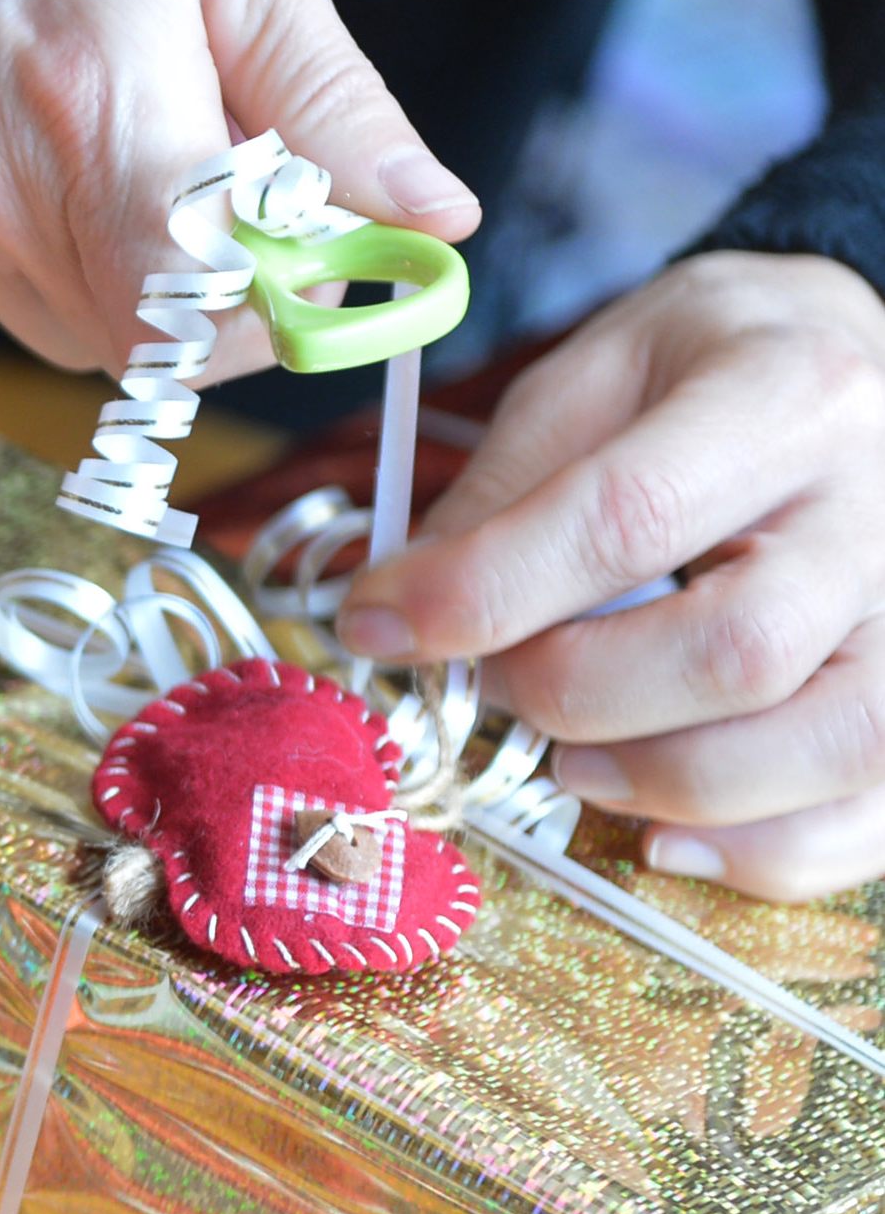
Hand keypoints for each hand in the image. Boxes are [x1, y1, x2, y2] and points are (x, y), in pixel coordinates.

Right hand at [0, 0, 477, 378]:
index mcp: (95, 93)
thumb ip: (330, 95)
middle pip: (132, 339)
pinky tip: (45, 120)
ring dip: (125, 270)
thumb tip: (429, 216)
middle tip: (238, 185)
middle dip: (210, 292)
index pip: (193, 314)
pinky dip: (44, 232)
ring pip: (58, 323)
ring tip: (137, 137)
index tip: (313, 252)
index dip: (269, 315)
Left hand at [338, 253, 884, 901]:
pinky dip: (763, 854)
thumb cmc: (710, 369)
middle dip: (576, 694)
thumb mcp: (594, 376)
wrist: (851, 358)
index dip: (484, 592)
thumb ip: (506, 491)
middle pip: (733, 651)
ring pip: (823, 745)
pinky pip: (873, 811)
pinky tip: (665, 833)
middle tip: (502, 687)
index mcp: (787, 391)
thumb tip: (401, 615)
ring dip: (665, 784)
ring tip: (576, 763)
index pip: (628, 517)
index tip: (379, 624)